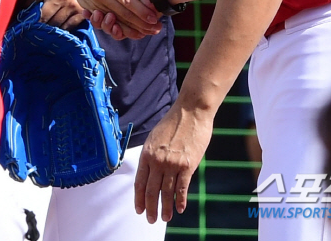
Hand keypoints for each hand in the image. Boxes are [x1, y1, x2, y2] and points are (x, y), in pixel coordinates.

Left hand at [17, 0, 84, 30]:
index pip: (31, 4)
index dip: (24, 11)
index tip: (22, 17)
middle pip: (42, 18)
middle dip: (35, 23)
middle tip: (30, 27)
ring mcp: (72, 4)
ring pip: (54, 25)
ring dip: (48, 27)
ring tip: (42, 27)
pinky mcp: (80, 12)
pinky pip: (67, 27)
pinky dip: (60, 28)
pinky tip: (56, 26)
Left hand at [135, 104, 212, 223]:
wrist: (191, 111)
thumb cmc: (174, 122)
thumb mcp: (155, 136)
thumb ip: (152, 154)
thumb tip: (150, 171)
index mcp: (147, 153)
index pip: (139, 182)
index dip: (139, 198)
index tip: (139, 209)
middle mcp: (158, 161)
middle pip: (151, 191)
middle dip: (150, 207)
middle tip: (151, 219)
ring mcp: (172, 164)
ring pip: (166, 193)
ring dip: (165, 208)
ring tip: (165, 218)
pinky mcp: (188, 165)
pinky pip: (182, 188)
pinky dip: (180, 200)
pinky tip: (179, 209)